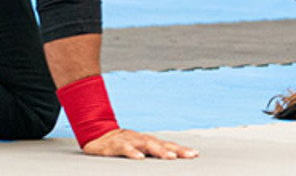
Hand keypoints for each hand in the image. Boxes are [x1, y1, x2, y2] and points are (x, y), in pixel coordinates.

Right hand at [82, 128, 197, 159]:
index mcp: (150, 142)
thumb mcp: (139, 149)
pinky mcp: (116, 145)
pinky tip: (140, 158)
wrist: (100, 136)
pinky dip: (133, 153)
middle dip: (178, 150)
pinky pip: (125, 149)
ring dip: (160, 151)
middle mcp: (143, 140)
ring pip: (148, 145)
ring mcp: (131, 141)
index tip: (195, 154)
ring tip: (171, 157)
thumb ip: (153, 154)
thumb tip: (170, 160)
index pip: (169, 145)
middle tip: (190, 155)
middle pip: (163, 144)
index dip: (182, 149)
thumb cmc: (124, 144)